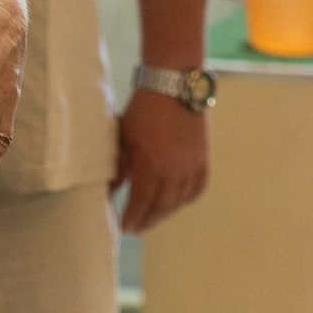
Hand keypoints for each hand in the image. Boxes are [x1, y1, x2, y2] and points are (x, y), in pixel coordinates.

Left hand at [114, 87, 207, 233]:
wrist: (174, 84)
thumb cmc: (144, 109)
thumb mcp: (124, 137)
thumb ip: (118, 168)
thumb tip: (109, 191)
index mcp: (152, 164)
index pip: (141, 202)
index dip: (132, 217)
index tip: (124, 227)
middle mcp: (175, 169)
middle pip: (161, 207)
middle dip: (147, 220)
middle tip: (136, 228)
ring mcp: (192, 165)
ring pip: (179, 201)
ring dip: (165, 213)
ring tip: (152, 217)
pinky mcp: (203, 158)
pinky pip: (197, 188)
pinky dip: (185, 199)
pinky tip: (175, 202)